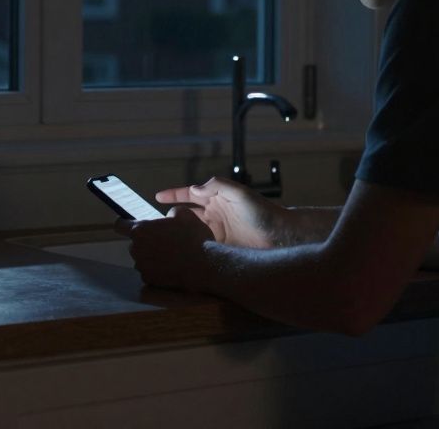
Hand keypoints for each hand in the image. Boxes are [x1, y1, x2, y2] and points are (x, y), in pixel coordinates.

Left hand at [115, 208, 213, 290]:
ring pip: (142, 259)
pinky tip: (172, 267)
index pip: (120, 225)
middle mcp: (136, 249)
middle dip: (145, 242)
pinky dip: (157, 270)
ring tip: (171, 255)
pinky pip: (149, 272)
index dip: (124, 223)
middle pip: (135, 243)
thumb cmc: (192, 237)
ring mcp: (142, 267)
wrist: (204, 266)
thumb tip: (168, 217)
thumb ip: (169, 213)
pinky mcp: (150, 281)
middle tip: (164, 241)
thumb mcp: (183, 214)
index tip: (128, 224)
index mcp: (140, 230)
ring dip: (151, 256)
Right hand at [154, 176, 284, 248]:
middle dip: (172, 216)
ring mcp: (216, 232)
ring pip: (191, 231)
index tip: (157, 196)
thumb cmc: (263, 212)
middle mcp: (214, 214)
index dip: (174, 194)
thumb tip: (195, 188)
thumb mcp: (240, 193)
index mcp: (217, 198)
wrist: (280, 236)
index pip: (190, 194)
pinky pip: (201, 246)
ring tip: (163, 238)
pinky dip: (190, 247)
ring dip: (178, 233)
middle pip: (186, 213)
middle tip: (159, 224)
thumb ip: (218, 186)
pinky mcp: (220, 247)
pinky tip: (181, 252)